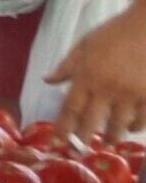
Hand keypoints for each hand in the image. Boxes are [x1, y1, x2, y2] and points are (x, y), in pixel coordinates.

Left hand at [50, 0, 145, 137]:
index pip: (70, 109)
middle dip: (84, 139)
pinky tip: (131, 128)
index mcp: (86, 77)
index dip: (62, 129)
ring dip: (112, 136)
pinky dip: (136, 126)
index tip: (56, 143)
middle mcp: (106, 89)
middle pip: (92, 122)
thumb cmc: (114, 33)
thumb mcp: (84, 45)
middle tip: (81, 150)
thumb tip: (46, 80)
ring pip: (118, 125)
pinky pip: (142, 119)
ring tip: (109, 142)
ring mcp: (130, 94)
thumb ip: (66, 66)